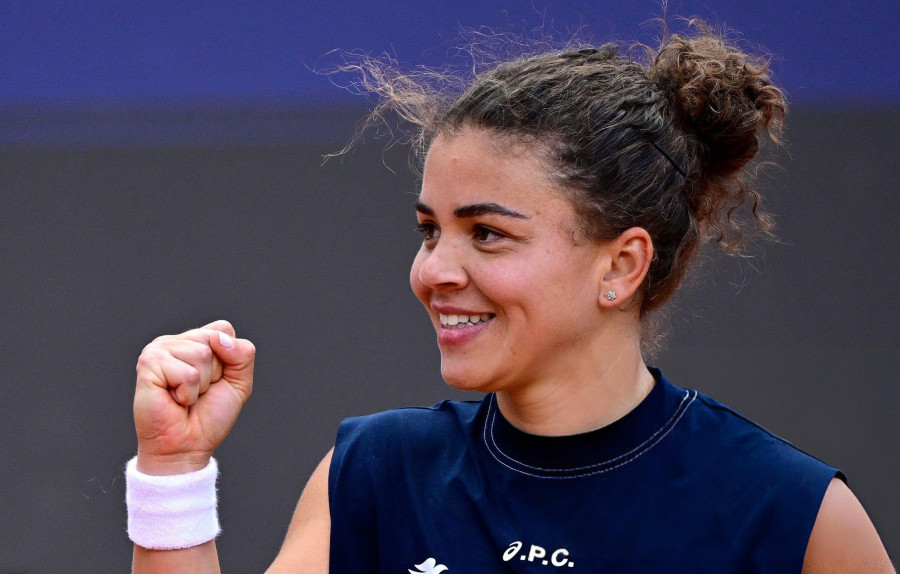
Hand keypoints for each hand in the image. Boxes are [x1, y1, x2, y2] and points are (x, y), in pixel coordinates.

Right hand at [133, 320, 254, 474]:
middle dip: (215, 372)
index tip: (215, 380)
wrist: (186, 447)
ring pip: (201, 354)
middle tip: (198, 391)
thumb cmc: (209, 416)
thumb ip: (242, 353)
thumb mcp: (239, 382)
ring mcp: (159, 350)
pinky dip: (187, 394)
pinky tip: (174, 400)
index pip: (224, 329)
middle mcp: (175, 341)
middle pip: (214, 339)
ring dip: (200, 384)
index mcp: (194, 340)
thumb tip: (219, 338)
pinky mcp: (148, 364)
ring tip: (185, 396)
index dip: (229, 359)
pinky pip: (186, 373)